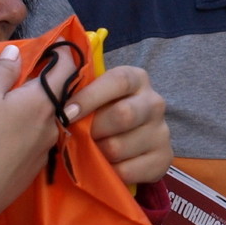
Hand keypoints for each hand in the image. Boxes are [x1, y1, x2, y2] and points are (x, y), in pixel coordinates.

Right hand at [0, 45, 60, 224]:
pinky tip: (9, 137)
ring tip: (15, 107)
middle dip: (49, 83)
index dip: (63, 52)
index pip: (67, 68)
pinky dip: (29, 132)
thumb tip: (17, 52)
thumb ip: (2, 69)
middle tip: (30, 76)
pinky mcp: (35, 170)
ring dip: (37, 110)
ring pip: (48, 120)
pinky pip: (38, 142)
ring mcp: (46, 149)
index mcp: (44, 101)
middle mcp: (53, 124)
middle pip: (60, 96)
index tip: (57, 45)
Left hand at [68, 65, 169, 186]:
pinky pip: (129, 171)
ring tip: (91, 151)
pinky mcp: (165, 158)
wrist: (120, 145)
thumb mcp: (86, 94)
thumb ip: (73, 79)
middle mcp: (154, 102)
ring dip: (97, 154)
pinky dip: (109, 172)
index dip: (90, 97)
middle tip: (79, 137)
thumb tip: (60, 52)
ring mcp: (162, 131)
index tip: (66, 114)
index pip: (118, 81)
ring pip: (120, 147)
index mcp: (136, 79)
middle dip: (93, 130)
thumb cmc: (96, 114)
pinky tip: (105, 166)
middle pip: (123, 115)